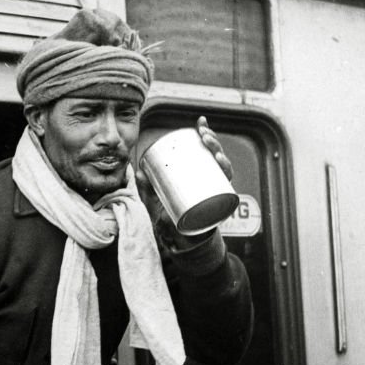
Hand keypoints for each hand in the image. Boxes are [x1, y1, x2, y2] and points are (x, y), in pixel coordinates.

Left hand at [135, 115, 230, 248]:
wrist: (179, 243)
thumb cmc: (170, 218)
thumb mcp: (155, 201)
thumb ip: (147, 188)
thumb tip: (138, 171)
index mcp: (199, 174)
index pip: (205, 151)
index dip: (206, 134)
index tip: (200, 122)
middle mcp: (210, 181)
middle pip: (215, 156)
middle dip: (212, 141)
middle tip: (203, 135)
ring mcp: (215, 193)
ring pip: (224, 169)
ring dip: (221, 155)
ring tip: (211, 148)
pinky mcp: (218, 206)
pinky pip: (226, 189)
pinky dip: (226, 177)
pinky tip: (222, 165)